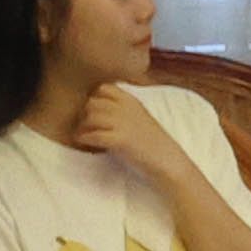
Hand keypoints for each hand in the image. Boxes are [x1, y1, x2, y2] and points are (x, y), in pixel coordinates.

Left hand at [65, 82, 188, 190]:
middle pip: (92, 103)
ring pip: (90, 117)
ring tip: (84, 137)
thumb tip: (99, 108)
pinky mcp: (120, 140)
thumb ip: (124, 110)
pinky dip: (85, 140)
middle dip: (85, 115)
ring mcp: (123, 123)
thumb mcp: (140, 118)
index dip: (95, 100)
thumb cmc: (152, 144)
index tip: (95, 113)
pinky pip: (92, 135)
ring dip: (83, 128)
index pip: (103, 88)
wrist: (167, 161)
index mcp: (132, 101)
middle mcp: (127, 108)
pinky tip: (87, 145)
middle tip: (87, 128)